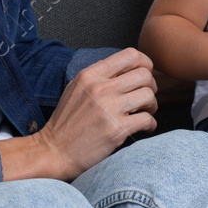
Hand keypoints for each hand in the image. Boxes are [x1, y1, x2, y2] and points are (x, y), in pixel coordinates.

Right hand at [38, 48, 157, 178]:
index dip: (145, 64)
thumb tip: (128, 68)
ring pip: (149, 95)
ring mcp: (109, 109)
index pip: (130, 55)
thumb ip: (99, 76)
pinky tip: (144, 128)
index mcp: (90, 75)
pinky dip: (151, 124)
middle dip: (151, 86)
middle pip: (144, 75)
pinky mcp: (116, 129)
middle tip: (145, 98)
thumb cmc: (67, 122)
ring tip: (144, 113)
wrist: (55, 152)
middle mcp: (100, 88)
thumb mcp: (76, 89)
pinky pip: (148, 119)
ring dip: (152, 105)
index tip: (146, 75)